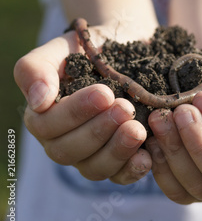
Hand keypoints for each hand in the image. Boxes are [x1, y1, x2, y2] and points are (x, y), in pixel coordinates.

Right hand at [14, 29, 151, 184]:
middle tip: (126, 108)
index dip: (76, 113)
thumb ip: (36, 68)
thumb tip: (38, 102)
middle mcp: (63, 139)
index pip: (48, 126)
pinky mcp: (118, 157)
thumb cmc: (88, 46)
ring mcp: (91, 152)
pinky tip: (146, 157)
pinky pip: (119, 176)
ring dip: (116, 151)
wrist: (125, 43)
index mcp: (43, 115)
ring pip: (94, 169)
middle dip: (99, 131)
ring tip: (138, 130)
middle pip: (69, 151)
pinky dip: (132, 170)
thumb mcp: (60, 48)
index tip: (105, 93)